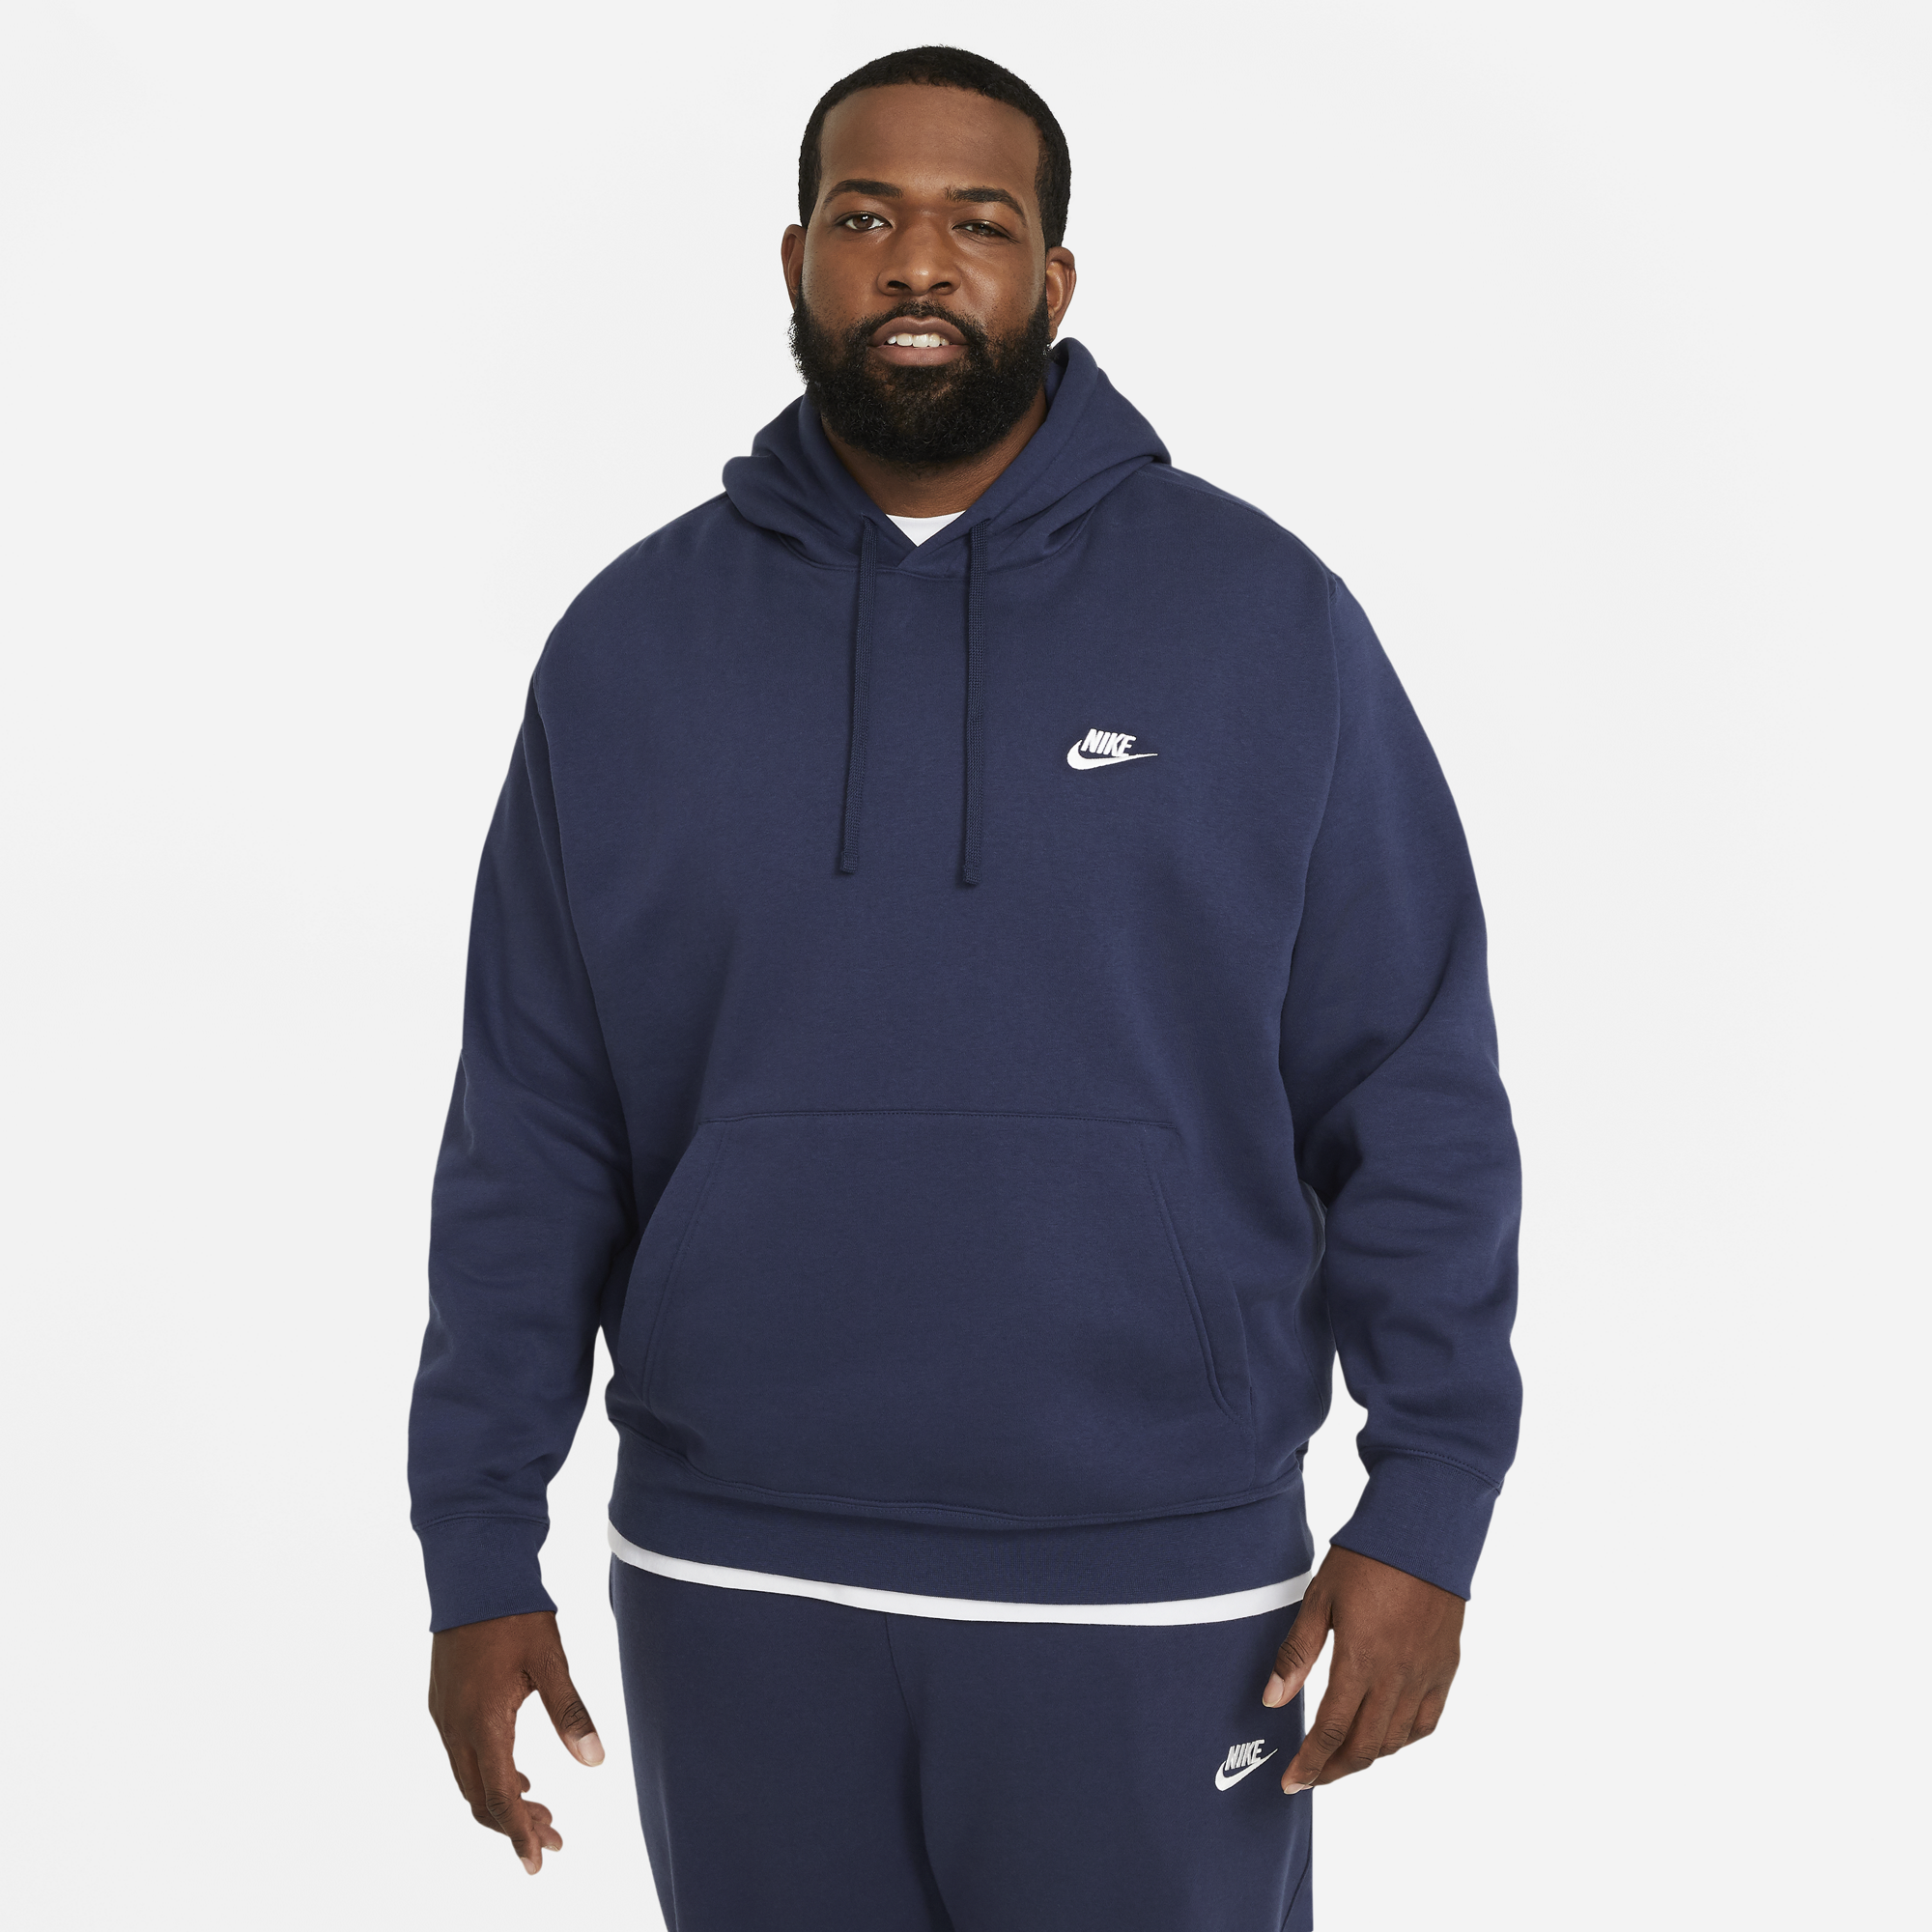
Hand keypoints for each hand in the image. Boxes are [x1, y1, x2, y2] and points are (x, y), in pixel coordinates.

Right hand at [427, 1609, 604, 1873]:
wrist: (472, 1574)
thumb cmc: (515, 1614)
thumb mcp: (551, 1662)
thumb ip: (571, 1714)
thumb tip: (594, 1761)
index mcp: (483, 1723)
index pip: (500, 1798)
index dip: (521, 1834)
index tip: (539, 1861)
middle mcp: (456, 1728)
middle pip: (481, 1799)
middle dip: (516, 1825)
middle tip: (553, 1838)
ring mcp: (444, 1716)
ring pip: (469, 1779)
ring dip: (502, 1801)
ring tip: (541, 1811)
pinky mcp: (442, 1702)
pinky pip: (462, 1756)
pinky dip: (488, 1776)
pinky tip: (517, 1774)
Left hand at [1261, 1545, 1462, 1793]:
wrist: (1423, 1532)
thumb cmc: (1365, 1559)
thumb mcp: (1320, 1599)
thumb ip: (1296, 1653)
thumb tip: (1273, 1700)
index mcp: (1360, 1660)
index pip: (1331, 1731)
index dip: (1310, 1763)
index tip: (1292, 1782)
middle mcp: (1397, 1677)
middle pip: (1365, 1747)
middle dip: (1335, 1770)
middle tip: (1312, 1777)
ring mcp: (1426, 1676)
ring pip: (1396, 1740)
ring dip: (1367, 1756)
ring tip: (1341, 1755)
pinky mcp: (1446, 1669)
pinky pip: (1427, 1722)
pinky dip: (1403, 1738)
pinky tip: (1385, 1735)